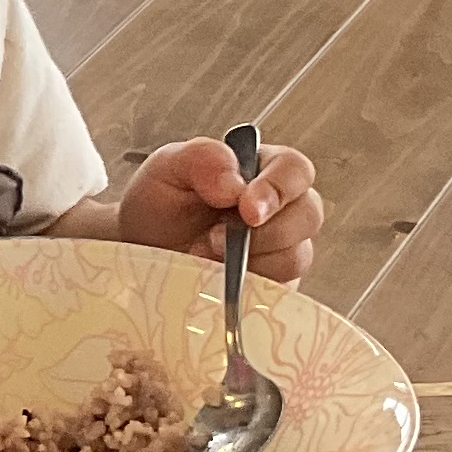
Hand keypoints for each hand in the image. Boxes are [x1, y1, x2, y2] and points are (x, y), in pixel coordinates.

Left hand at [105, 137, 322, 284]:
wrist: (141, 254)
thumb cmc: (159, 206)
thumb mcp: (168, 168)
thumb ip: (202, 159)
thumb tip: (235, 184)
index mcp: (261, 169)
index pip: (295, 169)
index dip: (279, 188)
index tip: (248, 210)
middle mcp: (280, 208)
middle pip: (309, 214)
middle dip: (266, 231)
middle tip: (214, 238)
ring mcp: (280, 250)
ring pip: (298, 256)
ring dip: (252, 260)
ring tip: (206, 256)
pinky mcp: (272, 286)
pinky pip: (281, 292)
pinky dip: (248, 288)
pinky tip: (218, 281)